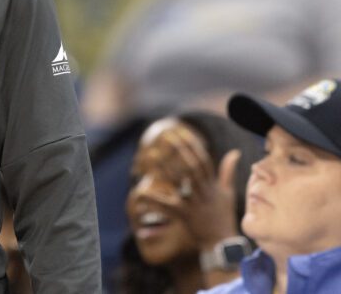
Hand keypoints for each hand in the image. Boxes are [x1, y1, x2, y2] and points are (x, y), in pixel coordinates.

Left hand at [151, 124, 241, 250]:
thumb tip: (235, 152)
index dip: (194, 146)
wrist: (221, 241)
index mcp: (213, 185)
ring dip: (165, 168)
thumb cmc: (223, 214)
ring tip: (152, 155)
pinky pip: (167, 205)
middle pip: (192, 167)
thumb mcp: (228, 192)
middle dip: (181, 151)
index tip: (182, 132)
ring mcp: (194, 203)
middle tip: (168, 137)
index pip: (204, 161)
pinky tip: (139, 193)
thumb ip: (228, 171)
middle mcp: (204, 191)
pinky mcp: (184, 215)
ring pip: (180, 182)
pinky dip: (153, 200)